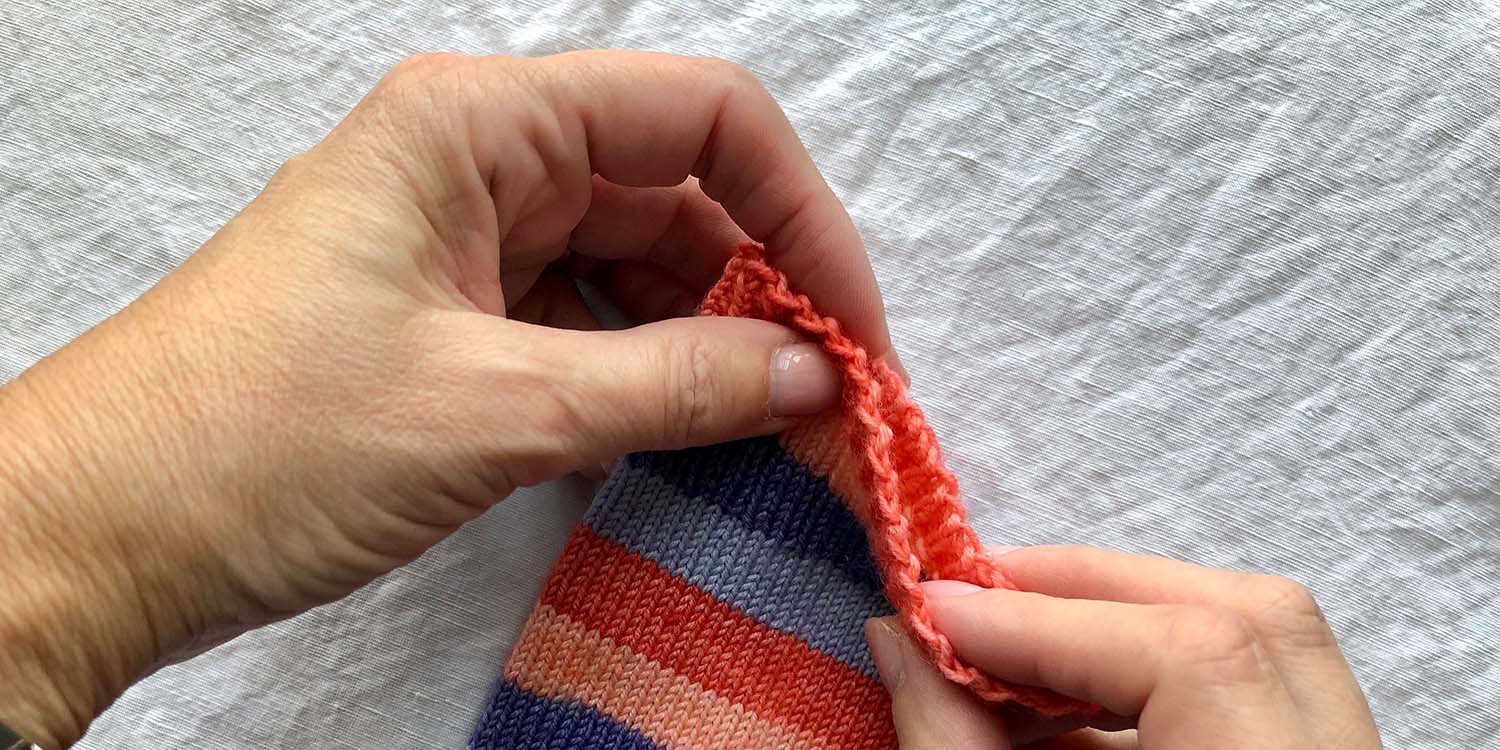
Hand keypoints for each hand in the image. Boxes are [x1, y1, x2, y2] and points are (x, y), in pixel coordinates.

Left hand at [0, 50, 891, 747]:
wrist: (89, 538)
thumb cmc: (260, 442)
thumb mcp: (496, 410)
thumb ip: (675, 382)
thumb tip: (817, 375)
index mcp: (477, 125)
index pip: (699, 116)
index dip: (800, 213)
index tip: (854, 325)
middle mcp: (477, 163)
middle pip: (675, 195)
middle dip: (763, 291)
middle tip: (831, 405)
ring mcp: (461, 243)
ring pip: (634, 268)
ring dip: (709, 345)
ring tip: (771, 434)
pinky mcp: (449, 322)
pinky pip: (584, 327)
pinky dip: (643, 380)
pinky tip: (682, 440)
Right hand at [864, 546, 1381, 748]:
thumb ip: (953, 746)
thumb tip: (901, 632)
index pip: (1194, 662)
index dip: (1054, 621)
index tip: (937, 614)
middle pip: (1250, 617)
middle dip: (1091, 590)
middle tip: (975, 602)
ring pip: (1267, 637)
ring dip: (1123, 620)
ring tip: (1010, 644)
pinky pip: (1261, 685)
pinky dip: (1154, 674)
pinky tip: (1063, 699)